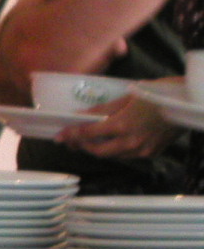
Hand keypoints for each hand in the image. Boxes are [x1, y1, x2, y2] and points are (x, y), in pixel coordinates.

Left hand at [55, 92, 178, 157]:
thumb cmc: (160, 92)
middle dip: (81, 146)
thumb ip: (102, 109)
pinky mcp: (151, 154)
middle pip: (96, 151)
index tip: (58, 135)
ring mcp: (142, 150)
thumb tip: (79, 116)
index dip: (71, 135)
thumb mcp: (128, 96)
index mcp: (123, 125)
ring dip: (97, 149)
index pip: (88, 134)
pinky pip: (126, 156)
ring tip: (88, 140)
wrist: (192, 101)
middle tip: (71, 139)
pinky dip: (115, 150)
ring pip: (111, 156)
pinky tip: (111, 141)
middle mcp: (130, 142)